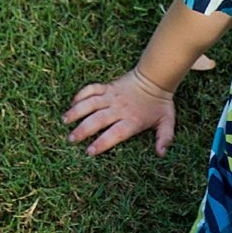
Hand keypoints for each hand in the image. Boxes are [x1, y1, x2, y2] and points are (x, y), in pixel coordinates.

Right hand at [63, 69, 177, 156]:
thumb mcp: (167, 122)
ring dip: (76, 112)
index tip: (89, 151)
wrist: (155, 78)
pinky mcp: (107, 87)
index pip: (115, 133)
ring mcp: (111, 96)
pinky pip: (91, 89)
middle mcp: (119, 108)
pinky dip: (80, 95)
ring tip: (64, 121)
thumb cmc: (159, 104)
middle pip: (97, 119)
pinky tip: (72, 104)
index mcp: (132, 120)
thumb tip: (161, 154)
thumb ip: (164, 138)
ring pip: (90, 103)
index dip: (102, 143)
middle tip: (71, 139)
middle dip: (83, 130)